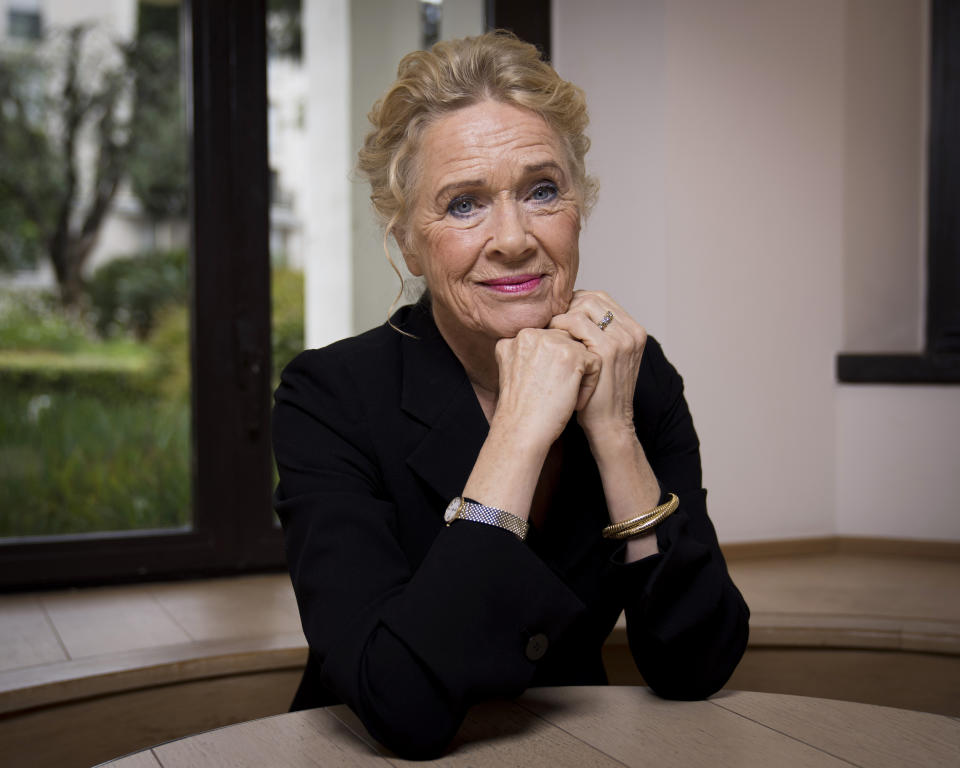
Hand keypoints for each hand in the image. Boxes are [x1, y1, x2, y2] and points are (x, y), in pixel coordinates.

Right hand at [492, 327, 601, 450]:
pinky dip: (590, 383)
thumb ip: (528, 352)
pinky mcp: (571, 355)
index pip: (549, 337)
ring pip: (581, 349)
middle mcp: (531, 333)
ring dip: (581, 373)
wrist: (521, 431)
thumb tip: (554, 347)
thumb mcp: (514, 371)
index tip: (549, 384)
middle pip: (566, 339)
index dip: (555, 361)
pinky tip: (576, 401)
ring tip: (569, 397)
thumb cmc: (521, 409)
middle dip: (570, 364)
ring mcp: (551, 342)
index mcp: (516, 336)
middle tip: (562, 392)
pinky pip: (594, 361)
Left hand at [549, 290, 647, 443]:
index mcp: (634, 330)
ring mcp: (622, 339)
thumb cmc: (599, 394)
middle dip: (567, 306)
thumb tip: (568, 312)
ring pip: (584, 305)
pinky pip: (577, 322)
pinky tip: (549, 338)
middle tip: (549, 321)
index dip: (574, 303)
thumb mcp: (604, 360)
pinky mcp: (608, 349)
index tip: (557, 317)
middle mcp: (632, 331)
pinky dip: (560, 325)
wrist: (609, 424)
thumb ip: (597, 336)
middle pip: (592, 297)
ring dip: (561, 315)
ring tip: (549, 330)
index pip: (599, 298)